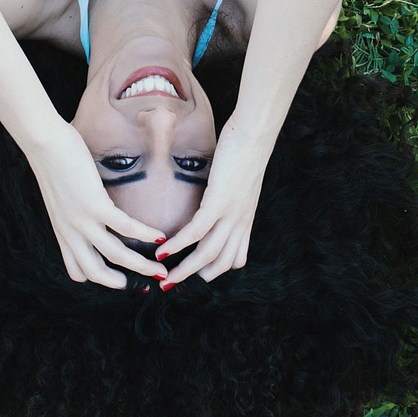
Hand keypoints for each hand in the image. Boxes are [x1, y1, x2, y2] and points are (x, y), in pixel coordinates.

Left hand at [26, 121, 168, 288]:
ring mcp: (82, 221)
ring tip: (161, 269)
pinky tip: (159, 236)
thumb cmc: (53, 163)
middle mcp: (71, 233)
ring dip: (141, 266)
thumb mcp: (60, 198)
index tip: (122, 280)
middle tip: (147, 283)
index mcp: (62, 233)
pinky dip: (145, 235)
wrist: (43, 144)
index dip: (101, 280)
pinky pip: (125, 227)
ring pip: (116, 255)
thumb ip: (74, 211)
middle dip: (125, 282)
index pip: (79, 271)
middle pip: (97, 273)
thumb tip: (92, 209)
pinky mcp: (94, 205)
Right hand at [154, 114, 270, 285]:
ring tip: (163, 276)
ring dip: (183, 269)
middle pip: (218, 263)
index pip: (233, 258)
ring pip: (206, 254)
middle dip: (193, 276)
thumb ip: (231, 199)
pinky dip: (178, 244)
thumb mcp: (241, 183)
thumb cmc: (245, 152)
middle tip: (170, 282)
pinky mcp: (219, 201)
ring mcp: (231, 214)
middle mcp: (239, 222)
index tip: (194, 275)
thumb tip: (217, 204)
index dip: (213, 271)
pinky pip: (196, 231)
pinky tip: (163, 251)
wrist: (254, 134)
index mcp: (245, 220)